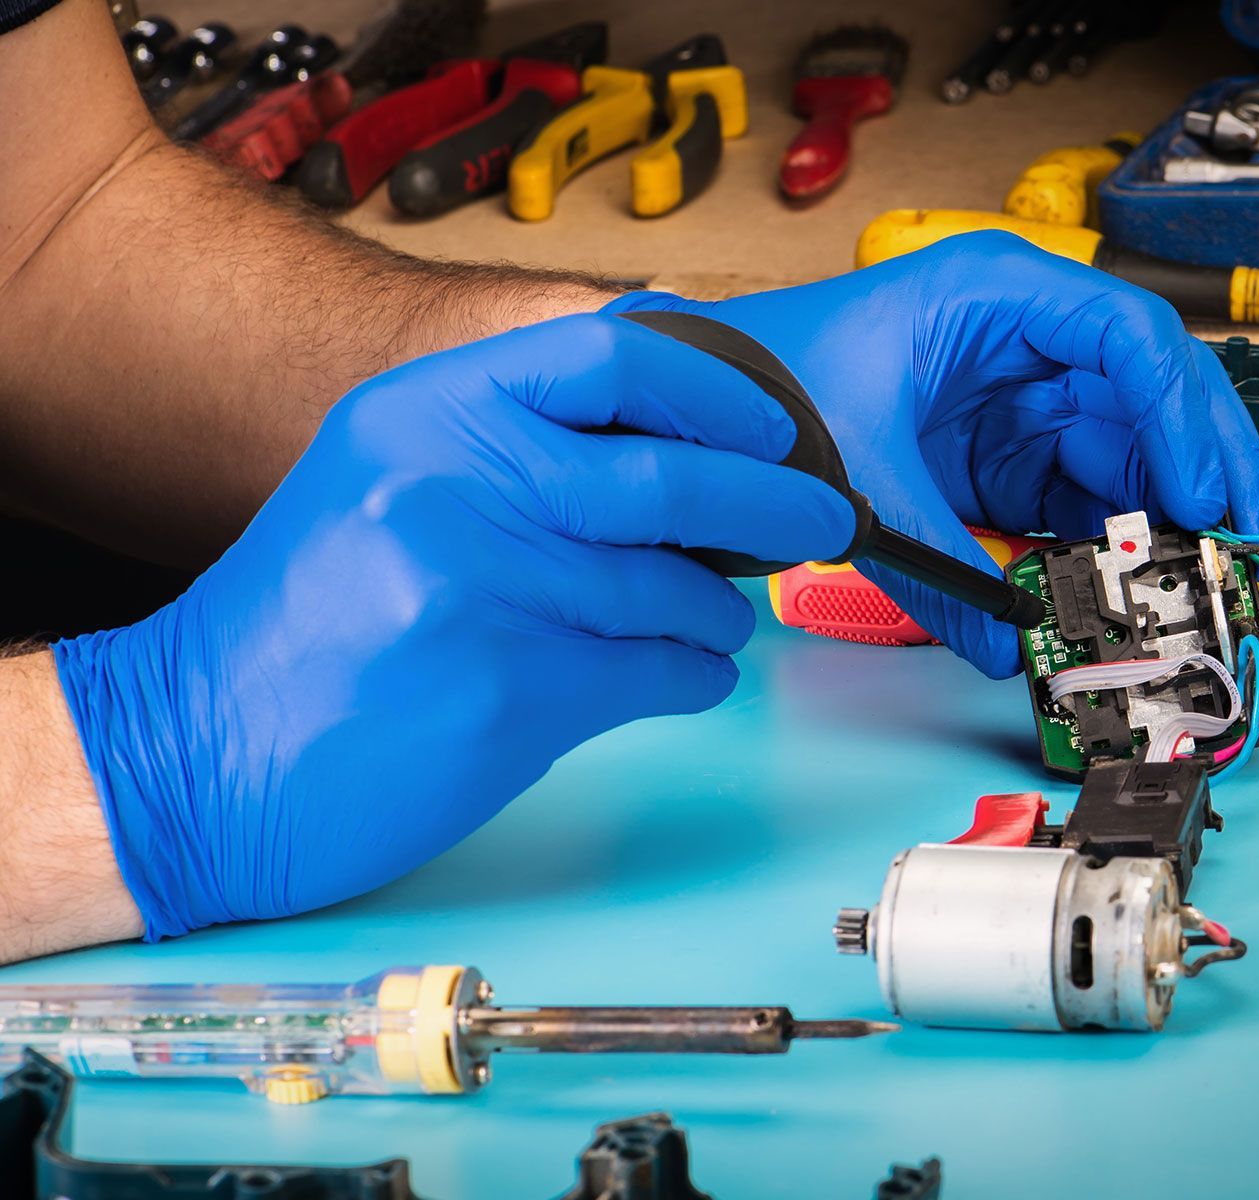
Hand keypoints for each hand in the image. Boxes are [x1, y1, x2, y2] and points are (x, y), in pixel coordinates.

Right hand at [52, 316, 852, 938]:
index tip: (775, 426)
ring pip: (677, 589)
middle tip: (826, 520)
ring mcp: (484, 587)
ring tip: (715, 624)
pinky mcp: (511, 691)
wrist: (191, 755)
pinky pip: (659, 672)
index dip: (719, 390)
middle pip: (673, 474)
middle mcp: (455, 481)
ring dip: (721, 614)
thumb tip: (685, 456)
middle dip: (776, 503)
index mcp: (427, 412)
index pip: (615, 356)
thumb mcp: (387, 485)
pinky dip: (694, 676)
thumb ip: (517, 453)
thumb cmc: (306, 627)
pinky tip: (684, 678)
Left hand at [606, 232, 1258, 678]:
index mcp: (996, 295)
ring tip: (1190, 580)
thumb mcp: (861, 477)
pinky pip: (1080, 494)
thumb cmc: (769, 386)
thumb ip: (939, 565)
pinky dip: (1106, 538)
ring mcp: (1021, 395)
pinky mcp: (1006, 452)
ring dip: (1161, 515)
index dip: (1182, 415)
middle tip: (1246, 541)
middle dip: (1204, 467)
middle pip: (1152, 395)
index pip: (1126, 337)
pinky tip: (1124, 581)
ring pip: (1127, 450)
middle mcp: (1025, 337)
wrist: (703, 407)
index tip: (1203, 491)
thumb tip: (1007, 643)